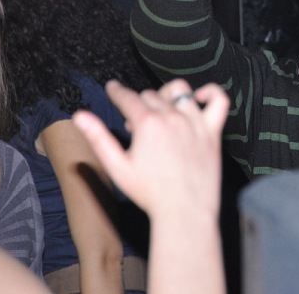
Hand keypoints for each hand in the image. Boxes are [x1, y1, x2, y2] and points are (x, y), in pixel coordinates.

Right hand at [72, 79, 228, 219]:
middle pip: (151, 96)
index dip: (117, 92)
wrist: (183, 211)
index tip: (113, 88)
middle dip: (139, 104)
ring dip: (166, 96)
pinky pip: (219, 100)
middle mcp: (172, 117)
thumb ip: (98, 138)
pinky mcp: (213, 131)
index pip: (128, 98)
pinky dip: (210, 92)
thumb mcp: (117, 167)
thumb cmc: (149, 193)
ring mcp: (195, 122)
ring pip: (179, 91)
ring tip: (162, 110)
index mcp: (148, 124)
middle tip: (136, 125)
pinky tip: (198, 98)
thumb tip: (79, 115)